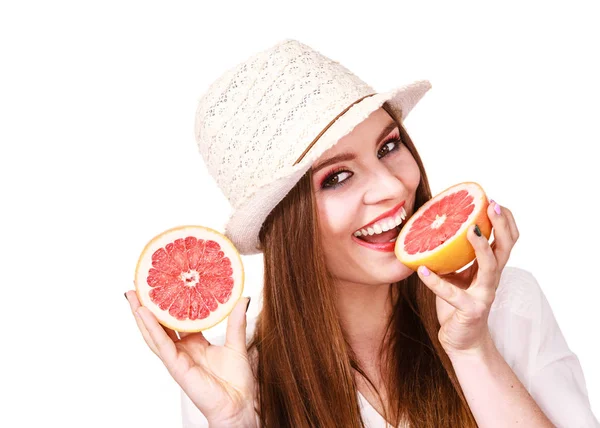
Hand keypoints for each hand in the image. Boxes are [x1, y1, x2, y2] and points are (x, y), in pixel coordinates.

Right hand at [125, 291, 256, 426]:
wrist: (238, 405)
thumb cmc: (237, 381)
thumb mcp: (237, 343)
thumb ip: (236, 321)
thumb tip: (243, 298)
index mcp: (195, 343)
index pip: (177, 319)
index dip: (169, 303)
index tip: (163, 285)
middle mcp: (182, 349)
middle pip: (160, 324)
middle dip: (148, 306)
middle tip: (138, 287)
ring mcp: (177, 358)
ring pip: (154, 333)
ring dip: (142, 315)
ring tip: (132, 296)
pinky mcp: (176, 366)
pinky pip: (161, 344)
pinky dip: (151, 328)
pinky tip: (143, 313)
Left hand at [416, 201, 519, 357]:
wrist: (464, 341)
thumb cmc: (459, 304)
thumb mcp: (458, 276)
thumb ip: (453, 257)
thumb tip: (433, 230)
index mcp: (490, 269)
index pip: (507, 240)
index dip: (505, 221)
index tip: (494, 202)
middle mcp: (492, 279)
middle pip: (505, 248)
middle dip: (501, 225)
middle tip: (491, 206)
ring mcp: (484, 295)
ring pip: (490, 267)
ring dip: (482, 246)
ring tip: (470, 229)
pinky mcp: (470, 310)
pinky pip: (452, 294)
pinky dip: (435, 282)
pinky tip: (421, 270)